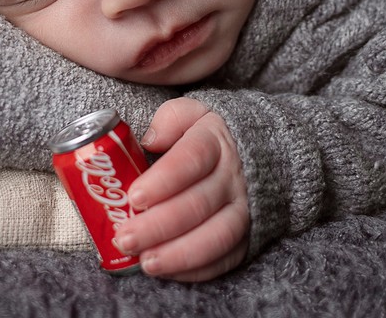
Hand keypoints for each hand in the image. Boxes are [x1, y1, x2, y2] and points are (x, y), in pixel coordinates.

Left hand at [112, 97, 249, 280]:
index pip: (192, 159)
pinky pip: (226, 259)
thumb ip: (170, 118)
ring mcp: (244, 210)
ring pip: (216, 236)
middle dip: (158, 225)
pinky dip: (196, 270)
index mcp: (215, 142)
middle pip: (198, 204)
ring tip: (146, 262)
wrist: (260, 155)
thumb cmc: (209, 138)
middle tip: (125, 238)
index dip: (163, 179)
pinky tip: (167, 271)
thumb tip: (151, 139)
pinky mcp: (248, 236)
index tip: (134, 196)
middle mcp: (233, 178)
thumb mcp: (192, 114)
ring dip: (179, 254)